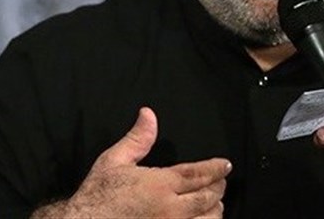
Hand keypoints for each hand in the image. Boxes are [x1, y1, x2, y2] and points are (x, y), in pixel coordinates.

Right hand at [34, 107, 230, 217]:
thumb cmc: (97, 196)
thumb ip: (137, 139)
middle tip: (221, 182)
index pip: (199, 174)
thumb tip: (148, 115)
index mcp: (160, 184)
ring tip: (215, 204)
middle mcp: (170, 209)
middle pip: (208, 198)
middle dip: (218, 188)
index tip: (226, 166)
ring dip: (215, 211)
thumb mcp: (114, 160)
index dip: (216, 169)